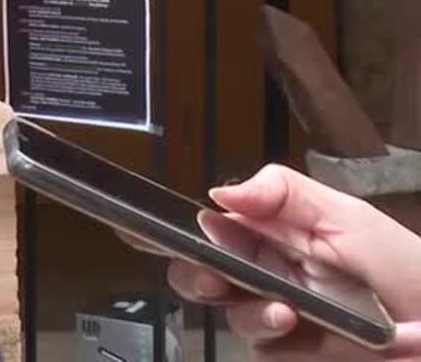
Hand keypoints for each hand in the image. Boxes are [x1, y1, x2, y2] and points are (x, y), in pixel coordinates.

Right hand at [159, 164, 420, 358]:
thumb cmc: (405, 269)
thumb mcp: (350, 218)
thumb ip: (287, 195)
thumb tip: (220, 192)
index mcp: (275, 235)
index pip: (210, 227)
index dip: (173, 228)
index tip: (143, 228)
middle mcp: (268, 276)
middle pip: (200, 274)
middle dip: (193, 275)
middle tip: (210, 277)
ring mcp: (281, 319)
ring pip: (230, 316)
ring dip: (249, 314)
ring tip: (285, 314)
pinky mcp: (293, 355)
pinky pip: (261, 351)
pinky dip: (276, 343)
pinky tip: (301, 333)